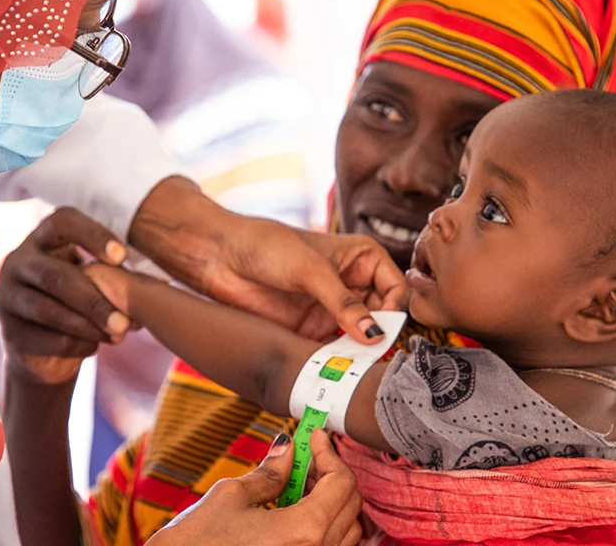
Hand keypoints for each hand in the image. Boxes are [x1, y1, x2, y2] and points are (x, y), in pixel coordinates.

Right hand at [0, 207, 130, 384]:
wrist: (45, 349)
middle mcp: (17, 262)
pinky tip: (95, 346)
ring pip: (48, 310)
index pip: (62, 222)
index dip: (92, 235)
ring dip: (87, 326)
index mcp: (41, 239)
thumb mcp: (91, 280)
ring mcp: (6, 296)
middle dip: (94, 300)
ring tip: (117, 336)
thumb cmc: (78, 303)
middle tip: (126, 322)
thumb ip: (110, 272)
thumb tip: (150, 282)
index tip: (122, 257)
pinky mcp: (8, 331)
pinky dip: (76, 344)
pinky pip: (45, 339)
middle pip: (55, 276)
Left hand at [129, 177, 405, 342]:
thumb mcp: (311, 271)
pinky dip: (337, 359)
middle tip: (373, 354)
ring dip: (359, 351)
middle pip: (381, 316)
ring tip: (354, 365)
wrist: (220, 256)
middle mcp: (351, 284)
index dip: (393, 308)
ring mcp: (331, 308)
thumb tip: (375, 333)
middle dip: (379, 335)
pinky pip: (334, 349)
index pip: (395, 288)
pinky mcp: (310, 328)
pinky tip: (334, 368)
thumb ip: (343, 303)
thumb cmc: (267, 247)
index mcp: (362, 258)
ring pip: (359, 337)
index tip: (382, 327)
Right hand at [146, 429, 364, 545]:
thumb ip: (270, 472)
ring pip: (347, 529)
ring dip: (330, 501)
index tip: (315, 437)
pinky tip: (295, 511)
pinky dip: (324, 524)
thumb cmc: (198, 540)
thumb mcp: (232, 496)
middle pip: (350, 505)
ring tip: (298, 485)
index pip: (341, 483)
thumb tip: (288, 448)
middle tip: (305, 457)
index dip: (329, 453)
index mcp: (303, 531)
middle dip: (331, 474)